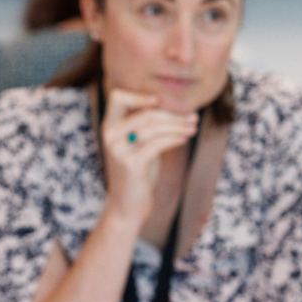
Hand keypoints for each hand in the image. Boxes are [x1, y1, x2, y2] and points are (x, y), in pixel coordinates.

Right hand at [101, 89, 197, 222]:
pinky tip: (185, 138)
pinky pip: (158, 143)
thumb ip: (145, 125)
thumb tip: (177, 105)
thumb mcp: (138, 144)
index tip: (161, 101)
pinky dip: (175, 138)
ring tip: (193, 126)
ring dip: (178, 125)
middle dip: (173, 113)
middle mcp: (109, 136)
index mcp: (109, 127)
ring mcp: (118, 150)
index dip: (140, 95)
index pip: (118, 96)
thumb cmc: (137, 172)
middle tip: (192, 116)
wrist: (127, 206)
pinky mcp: (130, 164)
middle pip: (146, 112)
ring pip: (154, 127)